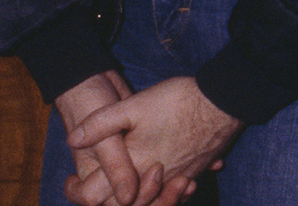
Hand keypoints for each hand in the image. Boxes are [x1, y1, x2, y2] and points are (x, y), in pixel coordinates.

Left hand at [66, 76, 242, 205]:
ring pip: (149, 201)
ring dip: (135, 196)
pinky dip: (162, 189)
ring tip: (125, 180)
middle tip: (94, 180)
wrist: (225, 101)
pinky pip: (172, 192)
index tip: (71, 179)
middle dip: (104, 198)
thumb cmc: (179, 102)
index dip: (76, 191)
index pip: (94, 196)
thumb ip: (101, 123)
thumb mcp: (135, 105)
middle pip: (121, 205)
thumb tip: (72, 140)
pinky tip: (160, 174)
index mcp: (133, 165)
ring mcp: (176, 178)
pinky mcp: (192, 172)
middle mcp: (154, 180)